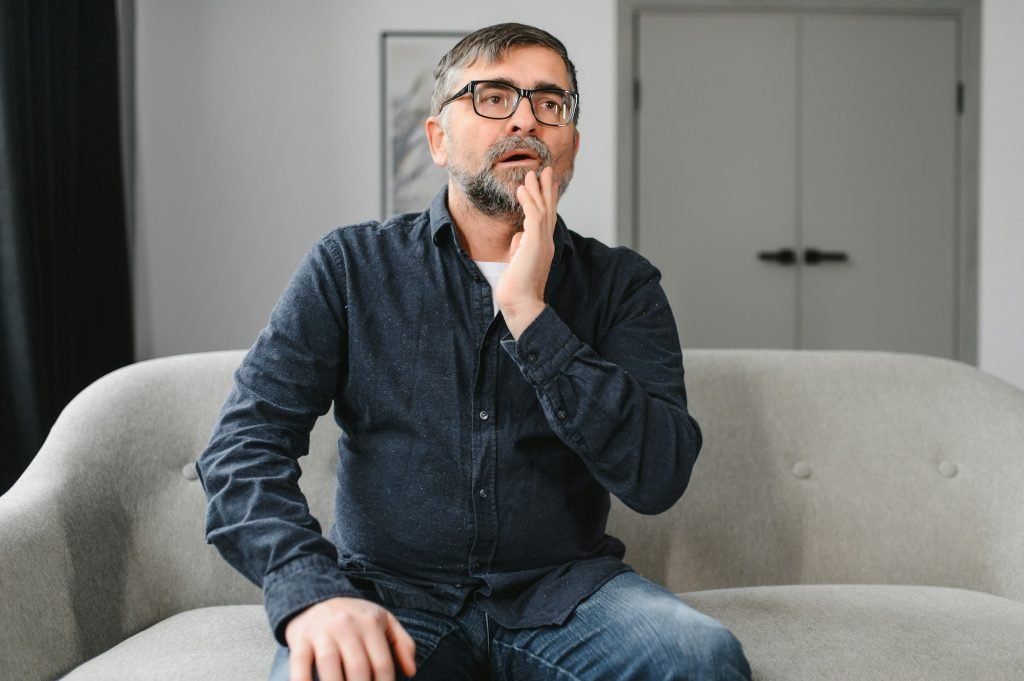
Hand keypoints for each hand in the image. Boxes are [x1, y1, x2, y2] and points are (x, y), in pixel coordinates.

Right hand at [284, 597, 415, 680]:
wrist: (315, 595)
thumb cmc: (355, 616)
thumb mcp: (384, 620)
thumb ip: (403, 643)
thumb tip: (411, 672)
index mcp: (370, 624)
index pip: (382, 664)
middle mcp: (346, 626)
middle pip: (358, 669)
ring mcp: (322, 632)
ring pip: (329, 666)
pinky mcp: (300, 638)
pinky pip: (299, 663)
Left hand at [497, 166, 558, 337]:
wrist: (521, 304)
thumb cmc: (517, 287)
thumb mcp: (518, 261)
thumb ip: (520, 246)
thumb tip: (518, 235)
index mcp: (542, 246)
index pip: (546, 218)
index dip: (545, 199)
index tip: (543, 184)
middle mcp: (546, 242)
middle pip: (549, 209)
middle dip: (547, 188)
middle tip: (547, 170)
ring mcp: (542, 242)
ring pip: (542, 209)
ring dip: (537, 190)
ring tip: (532, 173)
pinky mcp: (535, 243)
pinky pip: (533, 216)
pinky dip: (528, 201)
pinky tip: (523, 189)